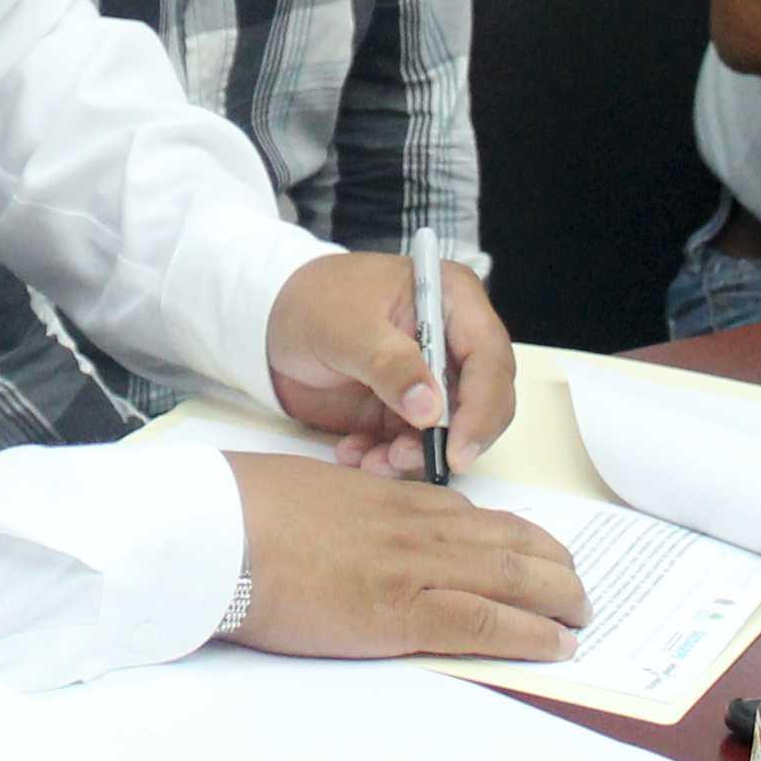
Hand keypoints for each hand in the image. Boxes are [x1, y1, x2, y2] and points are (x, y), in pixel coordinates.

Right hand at [219, 452, 589, 661]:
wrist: (216, 533)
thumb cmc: (247, 513)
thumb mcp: (315, 495)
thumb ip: (355, 512)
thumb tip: (367, 530)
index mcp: (393, 500)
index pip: (479, 518)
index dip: (522, 540)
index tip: (542, 556)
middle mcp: (417, 528)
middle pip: (511, 545)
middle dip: (555, 570)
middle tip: (577, 592)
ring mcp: (413, 569)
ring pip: (513, 579)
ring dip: (558, 600)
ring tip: (581, 618)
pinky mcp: (400, 613)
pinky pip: (484, 623)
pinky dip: (529, 635)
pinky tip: (555, 645)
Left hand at [261, 253, 521, 477]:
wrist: (270, 322)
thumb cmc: (313, 302)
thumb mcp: (347, 327)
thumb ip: (390, 365)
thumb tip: (431, 410)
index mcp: (454, 301)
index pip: (490, 360)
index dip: (482, 408)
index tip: (458, 449)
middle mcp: (453, 341)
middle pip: (483, 402)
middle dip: (448, 440)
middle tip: (403, 458)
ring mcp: (431, 379)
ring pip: (448, 433)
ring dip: (411, 455)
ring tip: (371, 460)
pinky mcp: (405, 410)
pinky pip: (411, 445)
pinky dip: (385, 458)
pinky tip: (353, 454)